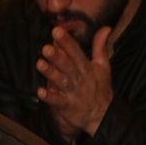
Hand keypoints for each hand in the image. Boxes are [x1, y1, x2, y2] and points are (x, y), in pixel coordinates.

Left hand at [36, 25, 113, 141]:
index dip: (67, 42)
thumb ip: (100, 47)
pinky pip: (58, 102)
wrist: (103, 116)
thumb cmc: (100, 89)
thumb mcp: (103, 67)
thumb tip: (105, 27)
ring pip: (62, 82)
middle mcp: (80, 79)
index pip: (77, 53)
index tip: (57, 31)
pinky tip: (41, 92)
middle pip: (68, 66)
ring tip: (40, 64)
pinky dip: (50, 97)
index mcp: (87, 68)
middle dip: (58, 57)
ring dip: (51, 74)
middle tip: (47, 48)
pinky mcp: (68, 106)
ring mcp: (74, 93)